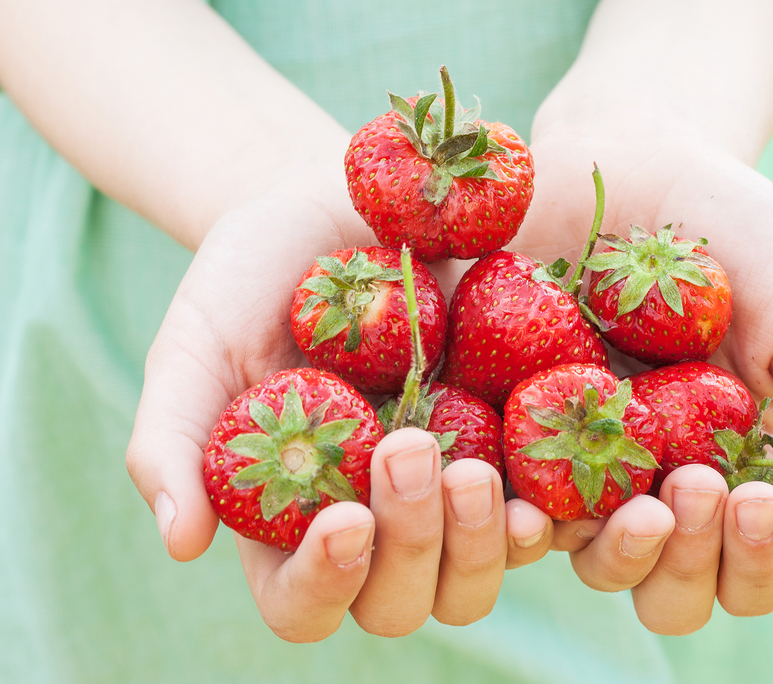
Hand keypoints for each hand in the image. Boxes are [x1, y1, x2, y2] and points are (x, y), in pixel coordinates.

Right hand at [125, 167, 507, 640]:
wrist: (338, 212)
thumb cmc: (253, 280)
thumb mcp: (197, 347)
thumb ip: (172, 440)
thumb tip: (180, 543)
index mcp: (291, 520)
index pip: (301, 601)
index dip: (323, 582)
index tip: (343, 517)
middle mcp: (373, 523)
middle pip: (398, 602)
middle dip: (411, 547)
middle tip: (410, 451)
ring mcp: (443, 495)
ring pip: (472, 580)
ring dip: (480, 544)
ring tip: (476, 469)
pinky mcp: (504, 451)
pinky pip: (538, 516)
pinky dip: (547, 515)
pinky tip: (554, 476)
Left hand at [498, 97, 772, 631]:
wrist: (633, 158)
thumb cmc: (732, 240)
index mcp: (716, 474)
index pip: (736, 569)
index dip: (749, 560)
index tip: (751, 498)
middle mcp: (635, 482)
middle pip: (650, 582)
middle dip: (672, 558)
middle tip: (684, 487)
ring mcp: (556, 454)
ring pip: (565, 551)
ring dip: (592, 541)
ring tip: (607, 494)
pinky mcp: (485, 412)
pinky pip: (482, 480)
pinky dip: (492, 494)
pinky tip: (502, 471)